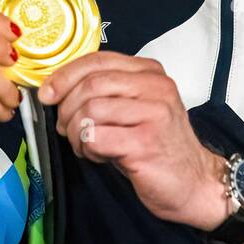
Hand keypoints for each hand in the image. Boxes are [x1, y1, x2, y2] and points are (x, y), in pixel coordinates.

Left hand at [37, 51, 229, 229]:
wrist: (195, 183)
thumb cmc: (159, 147)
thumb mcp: (134, 108)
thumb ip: (106, 92)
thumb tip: (58, 89)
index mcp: (150, 73)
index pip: (98, 60)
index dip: (65, 75)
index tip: (48, 92)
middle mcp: (156, 88)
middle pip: (91, 84)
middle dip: (67, 108)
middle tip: (66, 128)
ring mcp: (154, 114)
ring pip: (90, 110)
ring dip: (76, 132)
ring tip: (86, 145)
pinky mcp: (146, 143)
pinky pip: (95, 137)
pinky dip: (87, 148)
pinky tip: (99, 155)